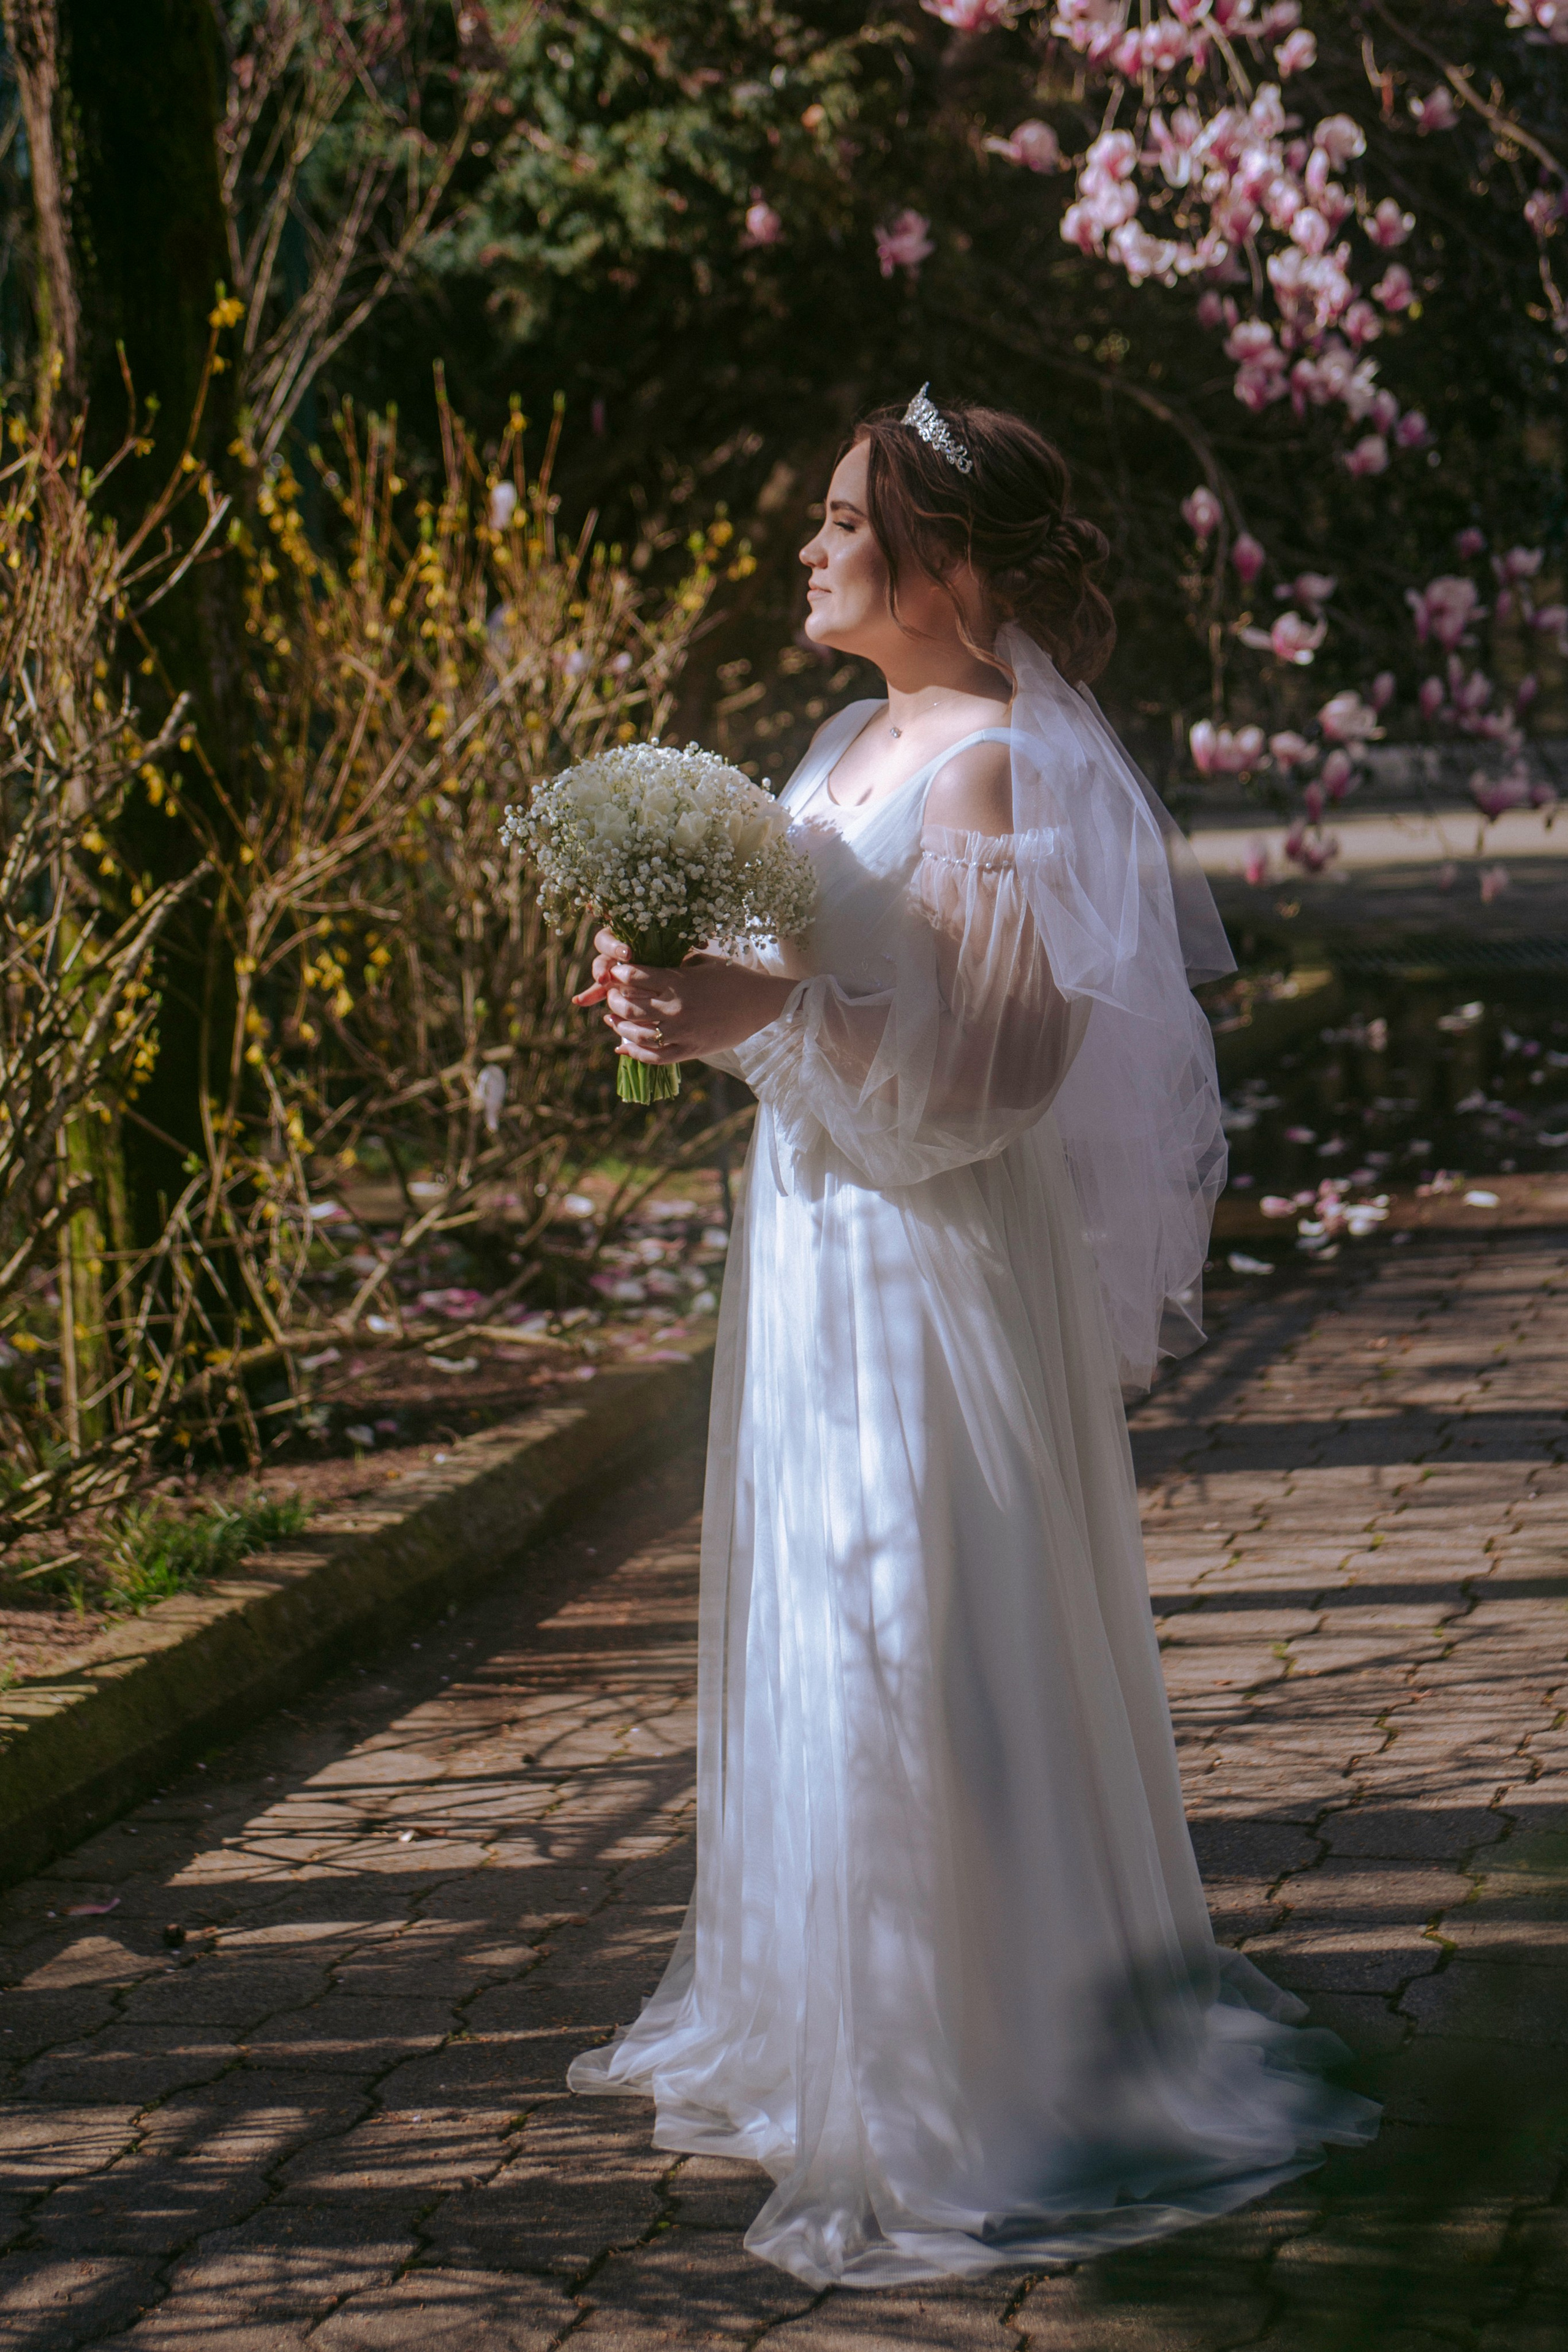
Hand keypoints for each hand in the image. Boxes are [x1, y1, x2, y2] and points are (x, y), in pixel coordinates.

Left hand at [574, 929, 795, 1063]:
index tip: (615, 974)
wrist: (761, 1004)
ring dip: (619, 1026)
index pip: (634, 977)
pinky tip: (624, 1047)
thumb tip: (649, 963)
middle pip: (630, 1005)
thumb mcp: (703, 961)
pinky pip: (655, 1057)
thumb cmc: (733, 977)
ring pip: (637, 1033)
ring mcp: (682, 1031)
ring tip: (612, 1020)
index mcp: (678, 981)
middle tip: (612, 997)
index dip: (619, 975)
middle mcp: (675, 1007)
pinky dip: (635, 1053)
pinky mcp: (690, 1050)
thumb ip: (675, 963)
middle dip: (614, 1000)